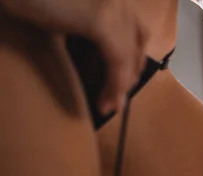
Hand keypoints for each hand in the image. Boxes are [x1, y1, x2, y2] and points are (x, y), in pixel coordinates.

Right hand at [1, 0, 147, 114]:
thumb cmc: (34, 0)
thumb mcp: (71, 19)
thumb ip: (91, 35)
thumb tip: (101, 64)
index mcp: (114, 0)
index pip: (136, 36)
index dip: (133, 64)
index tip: (125, 87)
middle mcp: (119, 2)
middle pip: (135, 48)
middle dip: (128, 78)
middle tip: (117, 102)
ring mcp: (112, 8)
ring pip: (127, 57)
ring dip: (120, 86)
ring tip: (109, 105)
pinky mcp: (99, 20)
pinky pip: (116, 60)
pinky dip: (114, 83)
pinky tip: (106, 99)